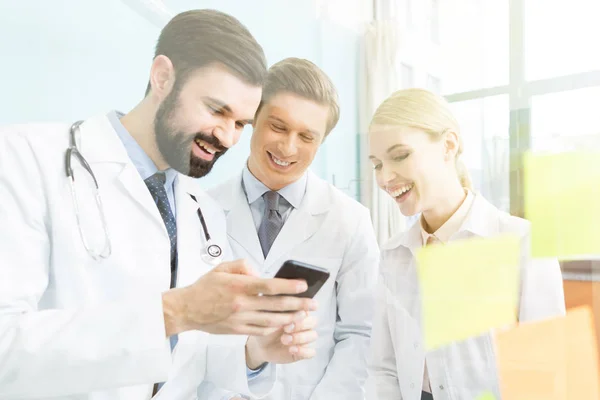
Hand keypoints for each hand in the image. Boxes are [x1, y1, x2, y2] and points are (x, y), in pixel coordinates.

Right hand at [162, 259, 317, 335]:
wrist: (186, 309)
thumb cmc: (204, 287)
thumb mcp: (222, 268)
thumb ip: (243, 266)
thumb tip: (260, 273)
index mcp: (239, 286)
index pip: (270, 286)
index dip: (289, 286)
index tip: (303, 285)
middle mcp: (241, 304)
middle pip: (276, 305)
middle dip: (298, 305)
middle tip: (312, 304)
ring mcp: (240, 319)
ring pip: (272, 320)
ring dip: (290, 318)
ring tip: (303, 315)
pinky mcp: (237, 330)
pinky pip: (261, 330)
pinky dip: (274, 327)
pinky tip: (283, 323)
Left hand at [245, 314, 317, 368]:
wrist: (261, 345)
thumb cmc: (265, 327)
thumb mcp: (268, 316)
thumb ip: (276, 309)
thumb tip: (279, 300)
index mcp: (298, 312)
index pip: (307, 308)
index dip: (300, 312)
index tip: (288, 316)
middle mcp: (304, 324)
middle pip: (313, 321)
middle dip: (300, 325)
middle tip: (286, 328)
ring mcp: (305, 338)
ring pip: (313, 335)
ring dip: (300, 337)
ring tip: (284, 340)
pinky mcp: (303, 352)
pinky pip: (311, 352)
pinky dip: (303, 351)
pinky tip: (291, 350)